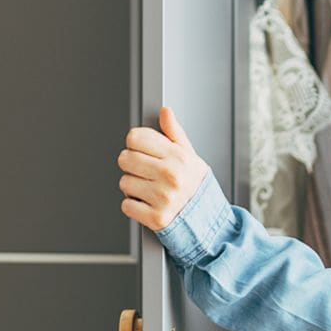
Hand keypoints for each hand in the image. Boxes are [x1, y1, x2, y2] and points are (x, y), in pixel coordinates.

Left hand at [119, 105, 212, 231]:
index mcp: (177, 157)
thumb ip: (174, 133)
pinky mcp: (155, 218)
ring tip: (149, 189)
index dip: (135, 144)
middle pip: (125, 158)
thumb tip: (165, 112)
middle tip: (145, 172)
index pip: (135, 138)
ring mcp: (163, 197)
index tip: (142, 150)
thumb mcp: (189, 156)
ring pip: (124, 182)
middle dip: (131, 165)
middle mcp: (170, 176)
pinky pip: (126, 205)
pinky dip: (133, 206)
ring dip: (133, 187)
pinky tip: (147, 203)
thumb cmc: (196, 186)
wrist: (206, 219)